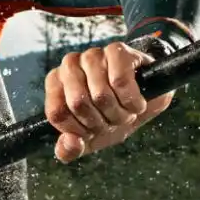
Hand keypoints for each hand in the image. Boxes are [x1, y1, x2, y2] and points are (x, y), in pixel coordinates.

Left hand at [43, 41, 175, 163]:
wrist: (144, 101)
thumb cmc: (110, 116)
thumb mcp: (88, 139)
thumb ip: (69, 149)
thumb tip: (70, 143)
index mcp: (55, 84)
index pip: (57, 113)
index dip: (78, 129)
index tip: (91, 131)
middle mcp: (70, 65)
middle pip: (78, 104)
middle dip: (101, 122)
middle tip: (112, 120)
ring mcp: (93, 55)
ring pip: (101, 95)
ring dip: (119, 113)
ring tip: (125, 111)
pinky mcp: (116, 50)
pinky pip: (121, 82)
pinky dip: (132, 100)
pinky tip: (137, 102)